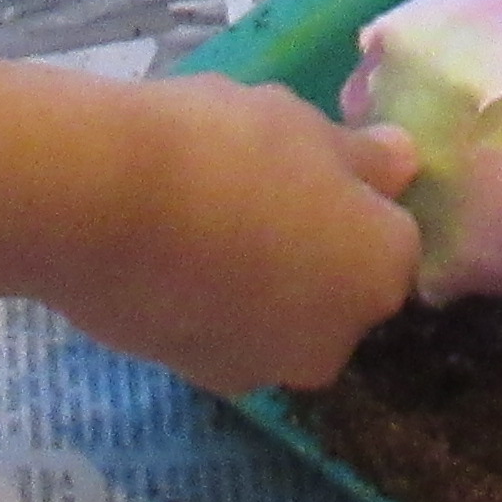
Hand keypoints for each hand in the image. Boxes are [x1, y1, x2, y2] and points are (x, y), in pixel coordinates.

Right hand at [57, 78, 422, 392]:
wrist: (101, 205)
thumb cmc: (222, 147)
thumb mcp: (300, 121)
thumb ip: (361, 155)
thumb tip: (400, 164)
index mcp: (383, 268)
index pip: (387, 236)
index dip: (346, 199)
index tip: (301, 168)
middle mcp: (341, 336)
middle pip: (336, 288)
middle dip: (308, 252)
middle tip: (249, 191)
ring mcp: (269, 367)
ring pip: (279, 317)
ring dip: (256, 283)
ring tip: (197, 221)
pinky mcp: (201, 381)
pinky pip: (222, 334)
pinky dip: (207, 306)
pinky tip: (166, 257)